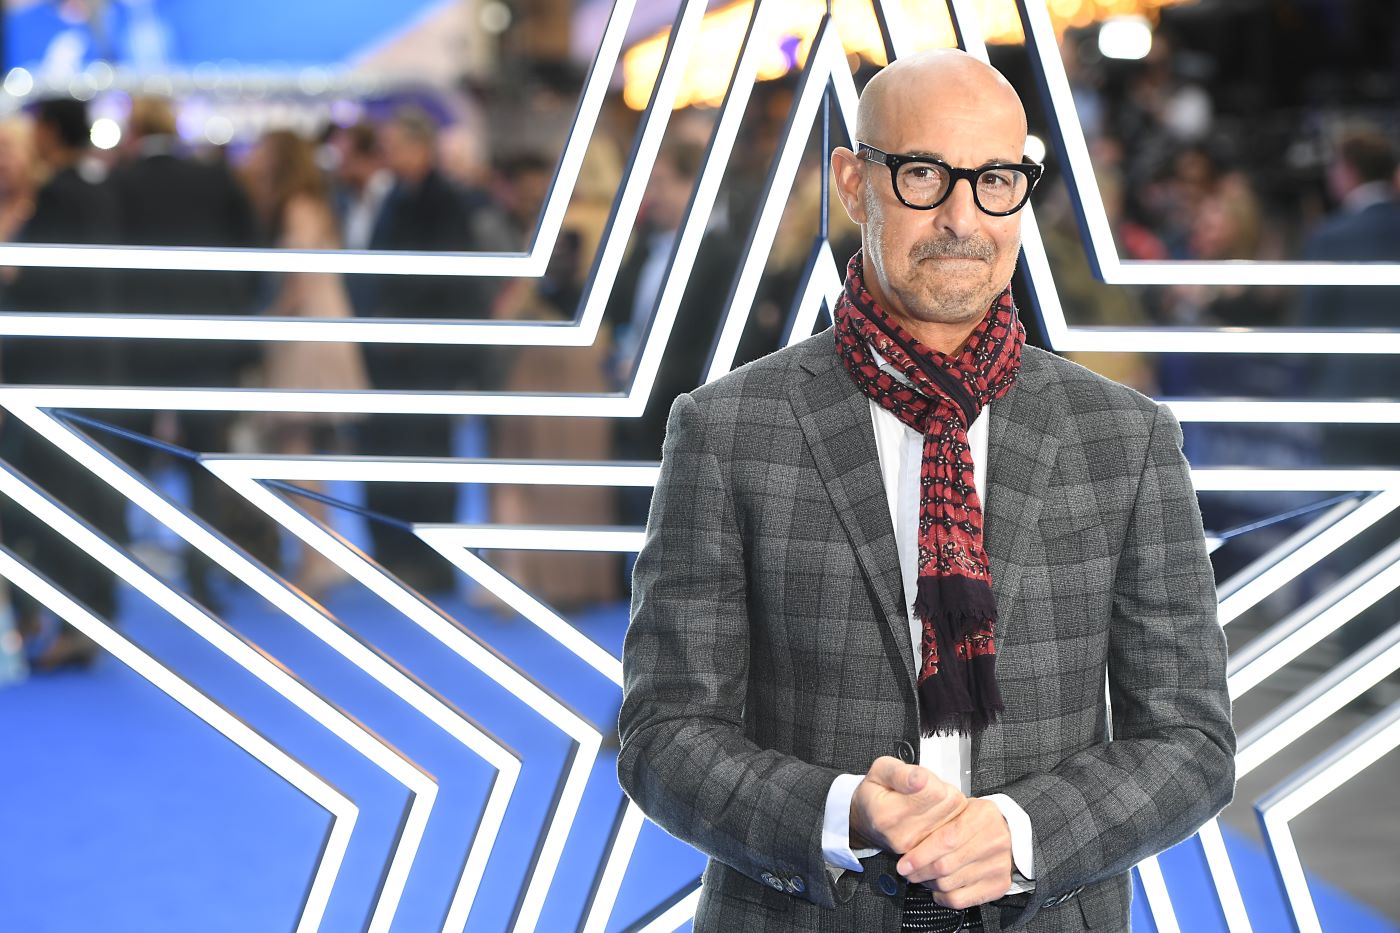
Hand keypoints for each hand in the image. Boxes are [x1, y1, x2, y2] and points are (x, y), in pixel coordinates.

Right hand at [849, 756, 964, 853]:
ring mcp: (917, 847)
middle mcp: (903, 835)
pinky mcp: (928, 853)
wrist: (866, 822)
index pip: (933, 792)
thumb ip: (900, 773)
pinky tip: (934, 813)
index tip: (918, 777)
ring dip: (947, 803)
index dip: (931, 778)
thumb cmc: (874, 794)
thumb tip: (920, 778)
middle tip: (923, 788)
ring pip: (956, 815)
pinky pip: (955, 828)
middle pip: (948, 802)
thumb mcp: (879, 771)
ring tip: (927, 800)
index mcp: (887, 814)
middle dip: (941, 788)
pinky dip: (950, 816)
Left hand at [896, 797, 1012, 909]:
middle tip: (908, 872)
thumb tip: (907, 841)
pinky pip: (961, 899)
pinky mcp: (999, 885)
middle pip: (945, 866)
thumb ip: (938, 820)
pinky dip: (943, 897)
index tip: (904, 864)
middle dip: (919, 872)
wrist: (1011, 834)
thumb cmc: (978, 821)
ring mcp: (998, 865)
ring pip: (949, 884)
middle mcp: (994, 841)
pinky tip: (938, 889)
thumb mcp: (961, 808)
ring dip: (929, 884)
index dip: (920, 855)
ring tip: (923, 877)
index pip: (945, 840)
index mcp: (983, 816)